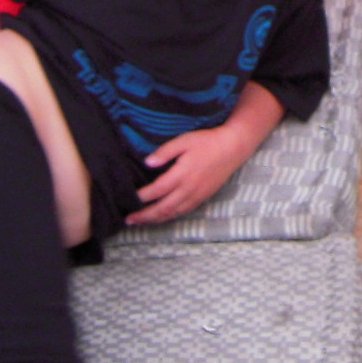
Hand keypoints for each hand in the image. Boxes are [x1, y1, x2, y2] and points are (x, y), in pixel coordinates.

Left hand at [127, 124, 252, 224]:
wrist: (233, 148)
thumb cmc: (207, 141)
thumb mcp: (184, 140)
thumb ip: (165, 152)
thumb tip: (147, 163)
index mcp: (182, 174)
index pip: (157, 190)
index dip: (141, 197)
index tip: (129, 198)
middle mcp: (189, 189)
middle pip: (162, 208)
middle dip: (144, 216)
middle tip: (129, 219)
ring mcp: (197, 195)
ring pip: (173, 213)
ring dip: (155, 220)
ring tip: (141, 222)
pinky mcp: (203, 198)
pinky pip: (183, 212)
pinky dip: (169, 217)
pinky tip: (162, 216)